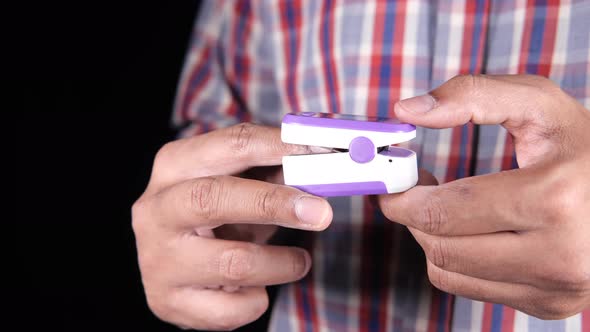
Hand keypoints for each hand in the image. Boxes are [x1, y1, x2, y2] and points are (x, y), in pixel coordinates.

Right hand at [132, 124, 332, 329]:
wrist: (168, 268)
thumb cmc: (212, 218)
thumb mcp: (238, 186)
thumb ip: (274, 171)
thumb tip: (321, 162)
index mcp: (175, 166)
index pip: (232, 145)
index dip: (281, 147)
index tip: (322, 153)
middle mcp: (157, 211)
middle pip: (213, 198)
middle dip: (273, 204)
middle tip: (321, 212)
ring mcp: (158, 260)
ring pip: (233, 263)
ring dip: (281, 263)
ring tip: (300, 261)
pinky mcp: (170, 303)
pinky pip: (231, 310)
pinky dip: (257, 299)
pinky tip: (255, 289)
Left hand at [379, 75, 589, 318]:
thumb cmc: (584, 147)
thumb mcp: (538, 103)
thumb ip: (471, 95)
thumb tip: (406, 111)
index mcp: (555, 200)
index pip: (443, 214)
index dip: (403, 197)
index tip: (393, 182)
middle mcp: (560, 256)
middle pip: (441, 247)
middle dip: (414, 216)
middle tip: (415, 190)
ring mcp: (557, 288)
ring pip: (448, 272)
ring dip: (431, 238)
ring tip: (446, 206)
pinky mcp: (552, 304)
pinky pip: (470, 288)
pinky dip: (455, 259)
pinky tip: (470, 231)